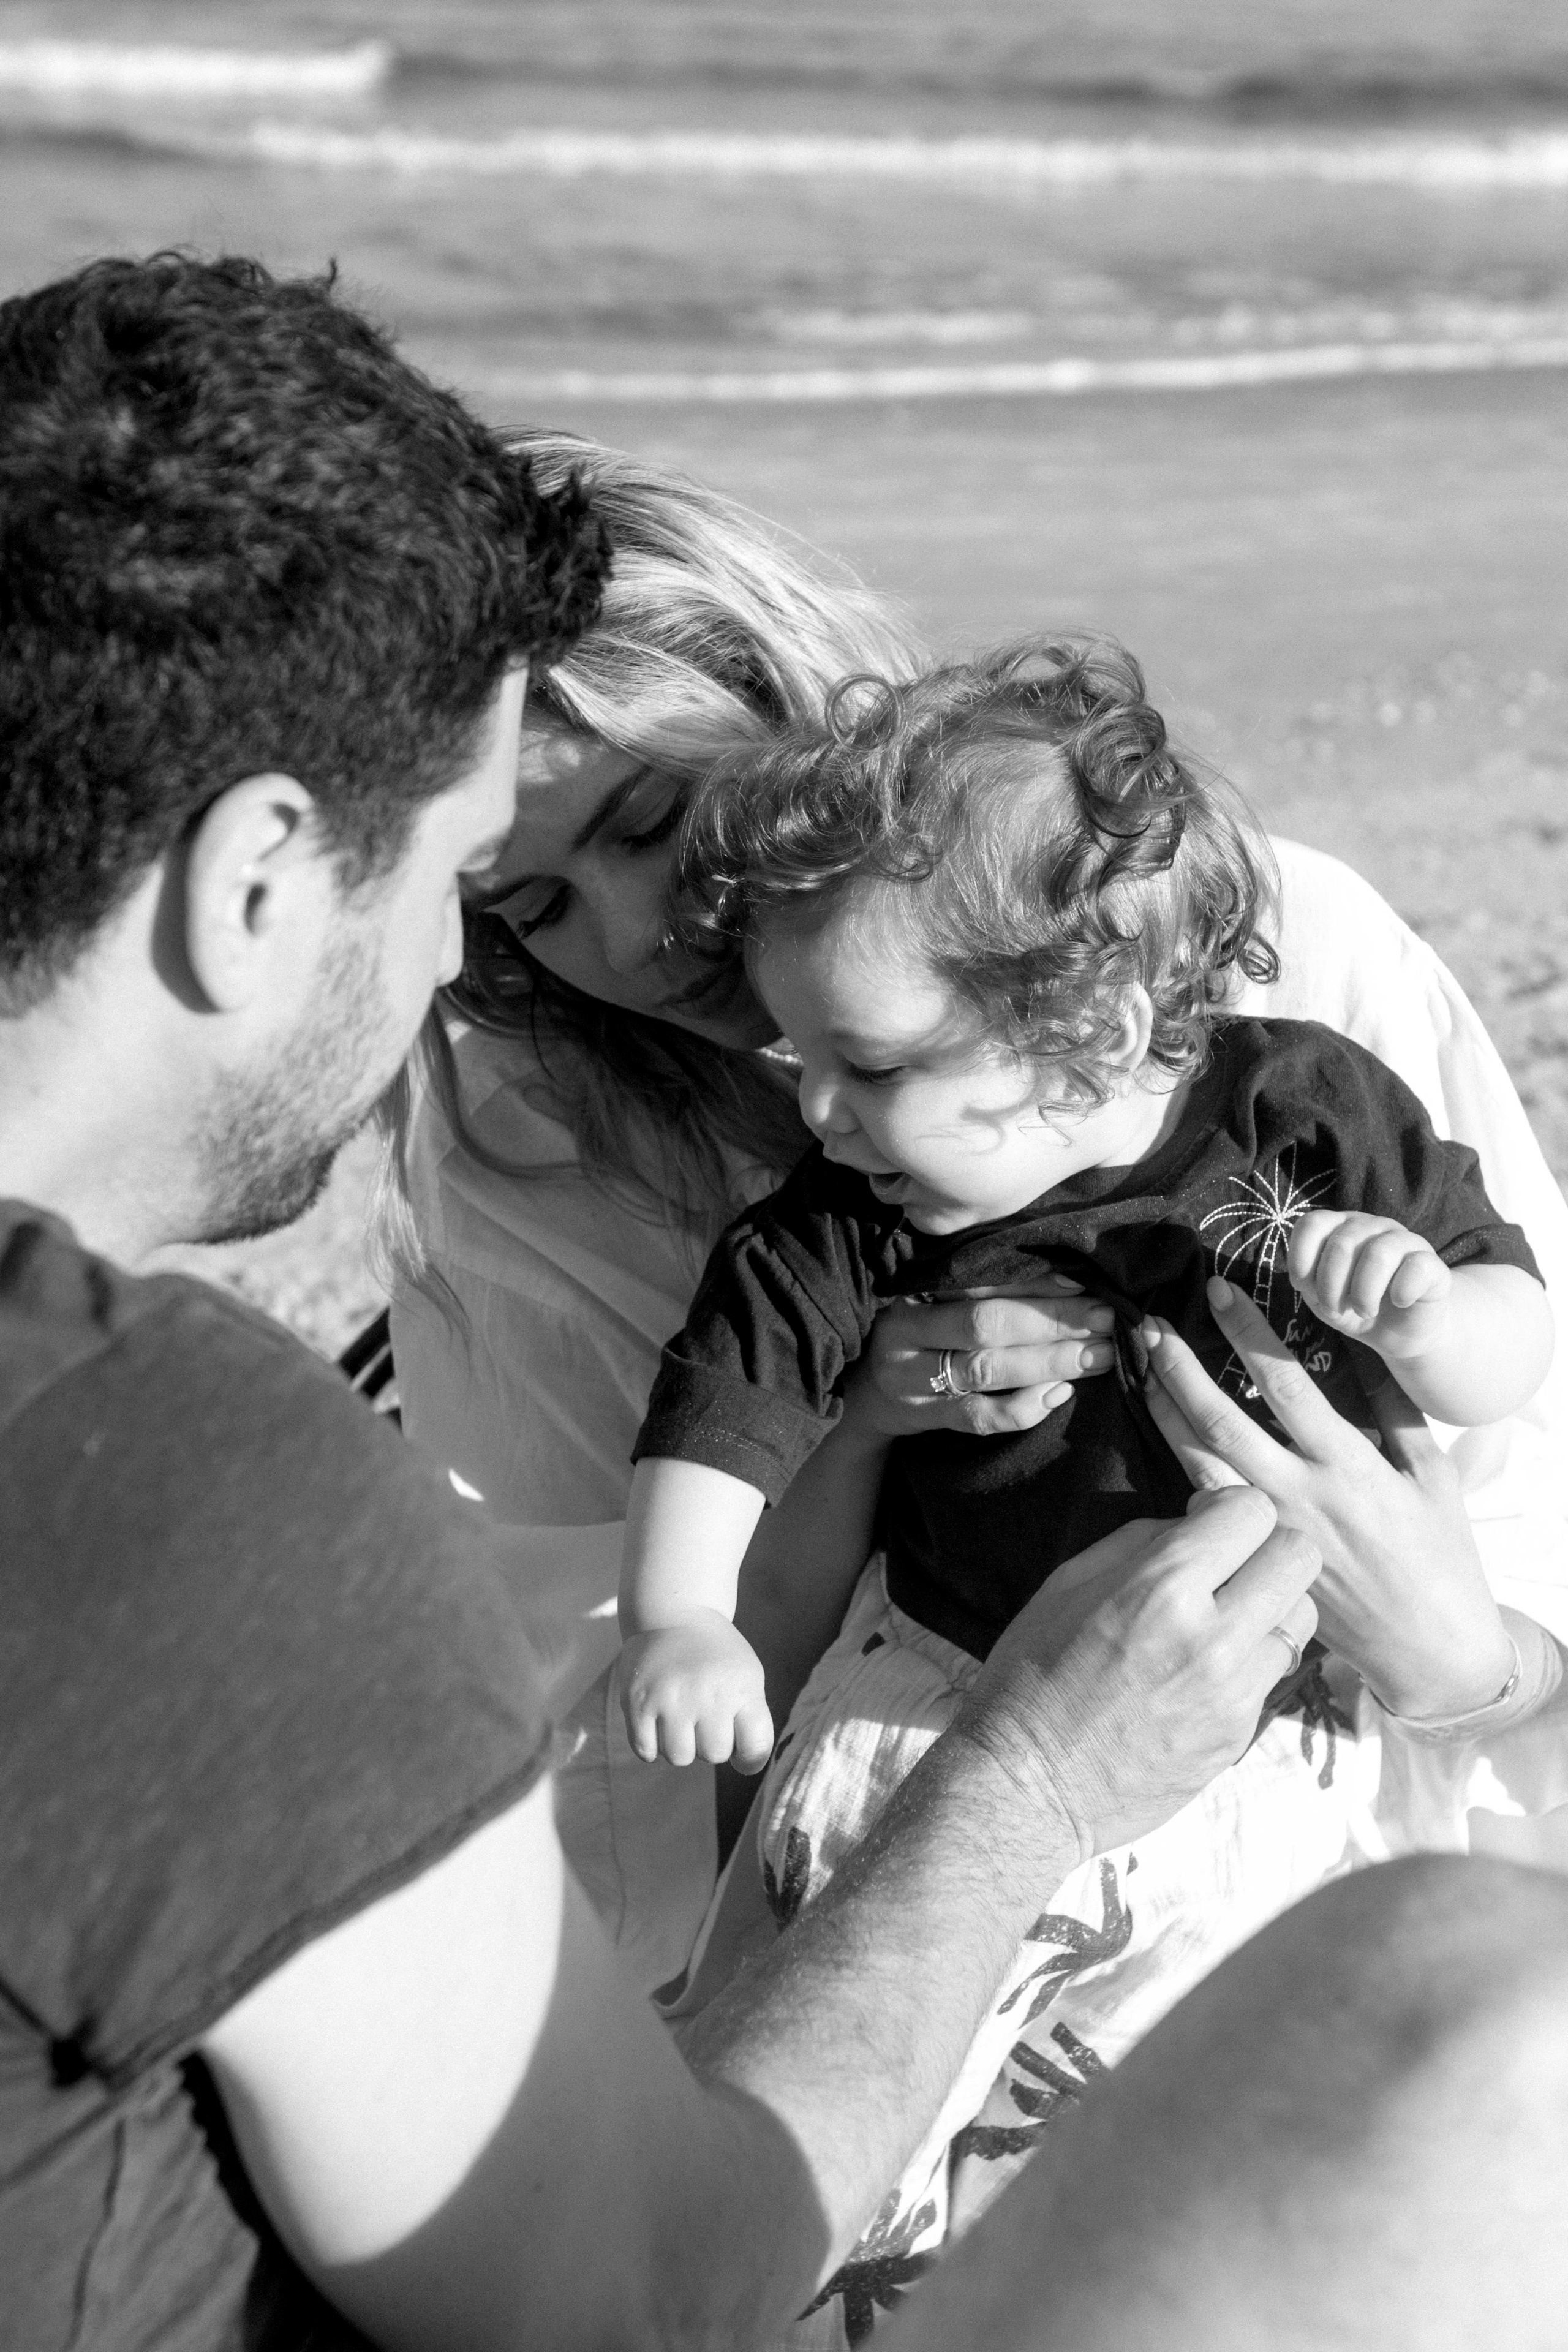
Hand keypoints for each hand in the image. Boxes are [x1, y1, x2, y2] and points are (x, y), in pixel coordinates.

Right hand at [617, 1614, 774, 1772]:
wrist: (674, 1613)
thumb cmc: (716, 1656)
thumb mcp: (748, 1677)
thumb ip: (751, 1721)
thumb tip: (743, 1767)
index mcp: (740, 1687)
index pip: (754, 1750)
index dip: (748, 1757)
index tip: (739, 1746)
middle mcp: (706, 1692)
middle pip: (713, 1755)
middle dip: (710, 1742)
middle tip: (703, 1715)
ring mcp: (669, 1697)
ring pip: (679, 1757)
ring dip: (680, 1745)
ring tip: (680, 1718)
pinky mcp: (636, 1701)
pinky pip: (645, 1751)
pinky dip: (651, 1745)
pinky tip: (657, 1722)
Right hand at [856, 1278, 1116, 1439]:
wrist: (861, 1392)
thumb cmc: (914, 1334)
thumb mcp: (928, 1300)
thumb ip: (975, 1285)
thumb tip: (1064, 1279)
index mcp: (913, 1290)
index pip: (978, 1281)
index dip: (1032, 1282)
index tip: (1084, 1282)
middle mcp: (908, 1331)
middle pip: (987, 1323)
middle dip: (1053, 1321)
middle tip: (1106, 1319)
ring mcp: (913, 1378)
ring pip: (987, 1369)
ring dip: (1050, 1362)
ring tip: (1099, 1356)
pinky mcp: (924, 1417)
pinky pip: (980, 1417)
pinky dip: (1024, 1407)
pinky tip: (1060, 1393)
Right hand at [951, 1487, 1321, 1862]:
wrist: (1030, 1785)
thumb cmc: (1032, 1674)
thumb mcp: (1068, 1583)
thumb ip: (1142, 1542)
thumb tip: (1196, 1525)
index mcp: (1161, 1588)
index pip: (1252, 1511)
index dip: (1229, 1507)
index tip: (1205, 1522)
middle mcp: (1211, 1637)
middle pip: (1299, 1555)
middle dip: (1267, 1545)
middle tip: (1230, 1563)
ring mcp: (1233, 1693)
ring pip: (1302, 1616)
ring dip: (1270, 1604)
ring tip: (1226, 1617)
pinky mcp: (1239, 1735)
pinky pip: (1274, 1673)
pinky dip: (1251, 1658)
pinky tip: (1206, 1668)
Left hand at [1141, 1275, 1515, 1719]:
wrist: (1429, 1649)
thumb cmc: (1441, 1556)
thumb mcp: (1434, 1476)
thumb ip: (1396, 1411)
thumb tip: (1366, 1347)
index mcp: (1348, 1466)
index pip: (1284, 1383)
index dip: (1246, 1332)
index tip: (1218, 1290)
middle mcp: (1299, 1496)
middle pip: (1222, 1420)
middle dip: (1180, 1368)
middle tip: (1150, 1325)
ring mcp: (1270, 1531)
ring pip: (1200, 1461)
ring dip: (1165, 1409)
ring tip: (1141, 1366)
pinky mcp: (1256, 1559)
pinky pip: (1204, 1505)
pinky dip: (1180, 1461)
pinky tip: (1162, 1430)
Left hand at [1288, 1210, 1452, 1364]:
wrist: (1400, 1333)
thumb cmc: (1356, 1308)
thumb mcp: (1322, 1299)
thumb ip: (1308, 1281)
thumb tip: (1301, 1273)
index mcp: (1341, 1228)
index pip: (1312, 1223)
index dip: (1302, 1259)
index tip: (1304, 1287)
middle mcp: (1372, 1227)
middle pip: (1341, 1243)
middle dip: (1330, 1287)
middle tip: (1336, 1309)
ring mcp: (1405, 1241)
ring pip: (1378, 1253)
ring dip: (1363, 1293)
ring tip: (1364, 1311)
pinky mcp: (1433, 1264)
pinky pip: (1417, 1267)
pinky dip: (1401, 1292)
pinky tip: (1399, 1302)